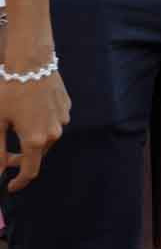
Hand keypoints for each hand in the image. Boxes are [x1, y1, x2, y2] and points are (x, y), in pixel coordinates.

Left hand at [0, 25, 67, 192]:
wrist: (31, 61)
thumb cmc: (9, 91)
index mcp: (35, 140)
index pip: (30, 171)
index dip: (19, 182)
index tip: (9, 186)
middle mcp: (53, 133)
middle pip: (38, 155)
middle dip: (22, 159)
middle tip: (5, 156)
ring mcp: (62, 119)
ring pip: (46, 138)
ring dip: (31, 140)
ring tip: (15, 127)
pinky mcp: (66, 106)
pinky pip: (53, 122)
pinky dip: (40, 124)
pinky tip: (28, 112)